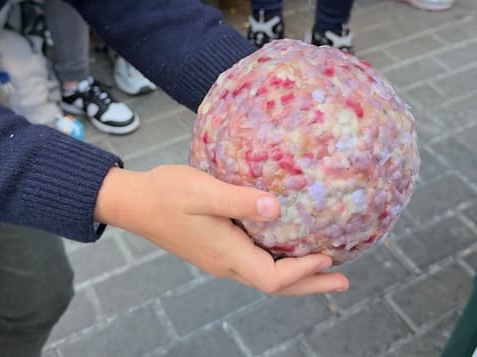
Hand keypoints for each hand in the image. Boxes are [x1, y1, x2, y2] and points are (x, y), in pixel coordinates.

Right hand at [95, 165, 348, 294]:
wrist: (133, 202)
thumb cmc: (166, 192)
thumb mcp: (204, 191)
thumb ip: (240, 200)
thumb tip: (277, 207)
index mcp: (225, 253)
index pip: (272, 278)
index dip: (302, 272)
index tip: (327, 256)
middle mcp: (225, 263)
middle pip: (275, 285)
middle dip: (310, 284)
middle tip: (344, 281)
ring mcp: (220, 258)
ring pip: (266, 276)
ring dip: (298, 276)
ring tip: (325, 268)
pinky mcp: (216, 249)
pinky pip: (255, 264)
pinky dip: (279, 263)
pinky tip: (289, 248)